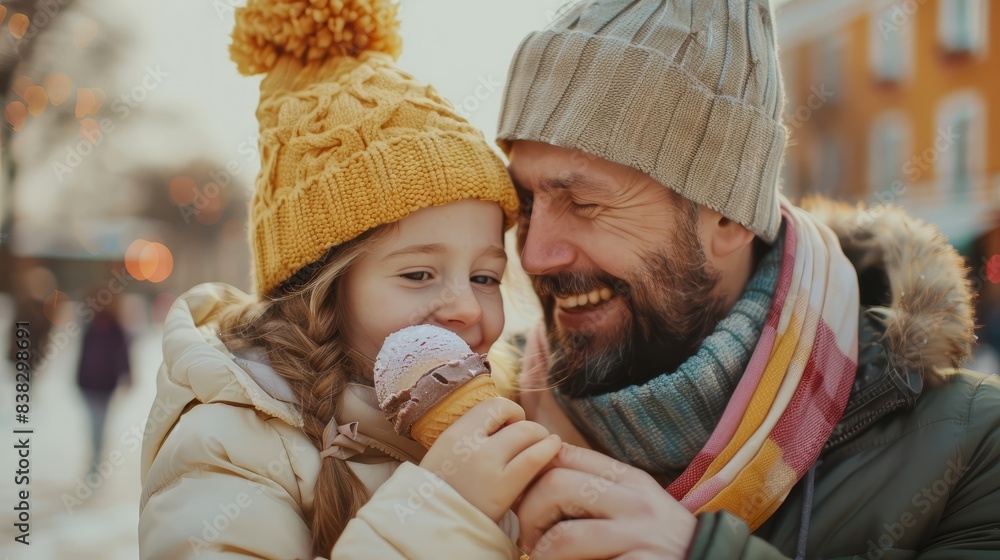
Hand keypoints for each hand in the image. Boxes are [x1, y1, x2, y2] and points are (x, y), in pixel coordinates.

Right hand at [419, 398, 561, 522]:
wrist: (435, 528)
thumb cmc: (447, 492)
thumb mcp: (448, 454)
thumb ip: (475, 436)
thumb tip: (512, 421)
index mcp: (455, 434)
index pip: (495, 405)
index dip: (510, 413)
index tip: (511, 429)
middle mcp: (470, 445)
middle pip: (516, 419)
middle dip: (529, 428)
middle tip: (530, 443)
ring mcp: (486, 466)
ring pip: (530, 433)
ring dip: (542, 437)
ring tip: (544, 446)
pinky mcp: (501, 490)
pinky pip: (535, 458)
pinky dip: (549, 450)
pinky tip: (553, 450)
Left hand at [516, 444, 696, 559]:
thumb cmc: (657, 542)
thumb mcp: (633, 504)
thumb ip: (594, 486)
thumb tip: (535, 473)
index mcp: (629, 479)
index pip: (564, 455)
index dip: (531, 473)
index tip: (522, 497)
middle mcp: (636, 503)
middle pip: (556, 486)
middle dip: (529, 513)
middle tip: (529, 538)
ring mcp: (640, 538)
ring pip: (564, 536)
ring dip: (541, 553)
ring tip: (543, 559)